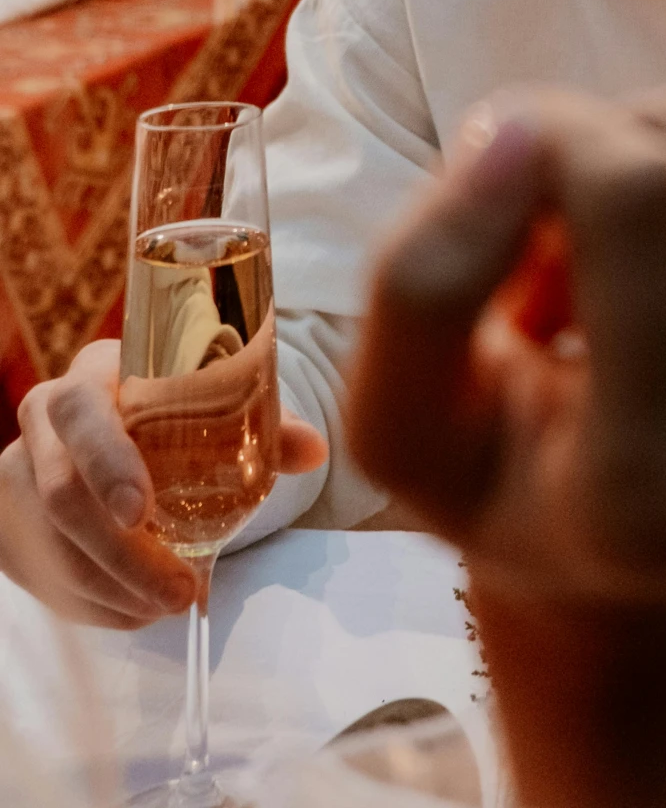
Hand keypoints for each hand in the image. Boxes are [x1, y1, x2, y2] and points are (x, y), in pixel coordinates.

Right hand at [0, 338, 326, 628]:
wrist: (109, 432)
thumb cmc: (170, 411)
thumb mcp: (210, 401)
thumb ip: (263, 425)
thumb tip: (314, 450)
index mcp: (93, 377)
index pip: (83, 413)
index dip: (107, 462)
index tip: (142, 511)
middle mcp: (44, 424)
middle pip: (62, 496)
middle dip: (122, 555)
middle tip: (180, 591)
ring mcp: (20, 479)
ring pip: (55, 549)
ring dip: (115, 590)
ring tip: (170, 603)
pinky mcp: (14, 530)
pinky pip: (49, 580)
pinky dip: (98, 604)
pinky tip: (137, 608)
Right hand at [345, 82, 665, 606]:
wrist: (640, 533)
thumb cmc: (504, 465)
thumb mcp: (402, 415)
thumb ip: (423, 279)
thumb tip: (519, 128)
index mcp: (658, 496)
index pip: (638, 197)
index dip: (547, 141)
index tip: (490, 181)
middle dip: (579, 160)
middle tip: (548, 265)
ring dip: (645, 167)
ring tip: (617, 279)